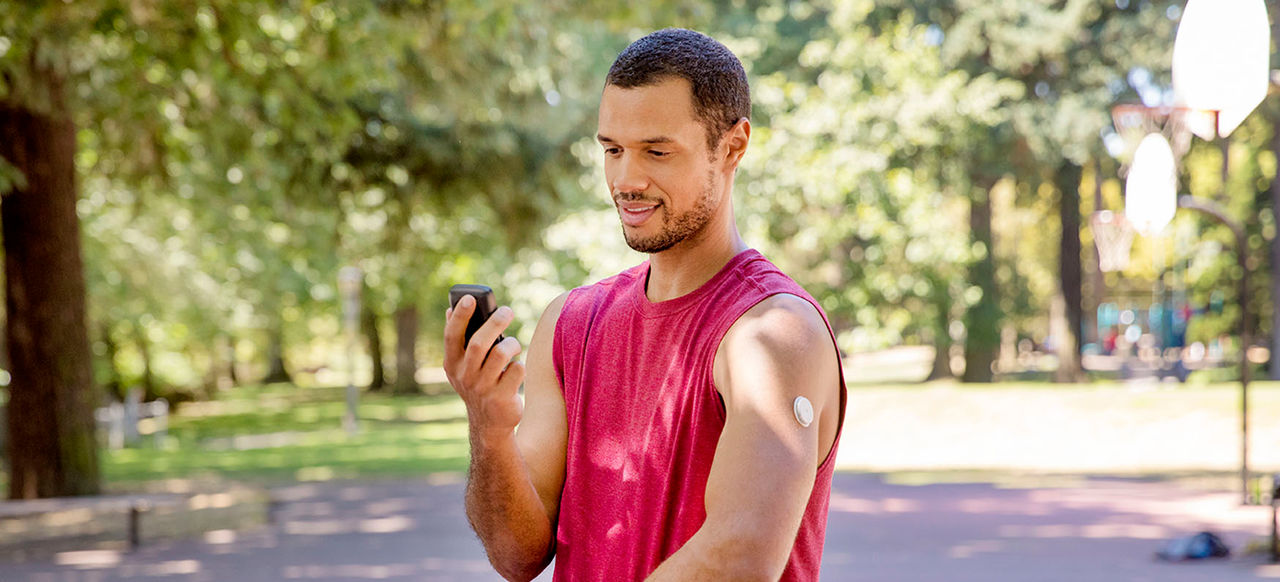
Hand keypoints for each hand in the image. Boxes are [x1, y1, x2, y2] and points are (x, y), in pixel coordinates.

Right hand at [444, 295, 525, 438]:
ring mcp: (482, 389)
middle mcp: (464, 376)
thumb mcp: (463, 366)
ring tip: (514, 345)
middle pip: (479, 343)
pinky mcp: (501, 398)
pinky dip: (519, 364)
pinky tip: (516, 370)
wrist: (490, 423)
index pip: (452, 336)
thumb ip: (458, 340)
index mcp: (452, 364)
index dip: (459, 316)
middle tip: (507, 311)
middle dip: (495, 323)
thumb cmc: (478, 384)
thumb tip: (449, 308)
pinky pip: (516, 370)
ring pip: (500, 354)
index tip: (470, 298)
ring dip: (512, 344)